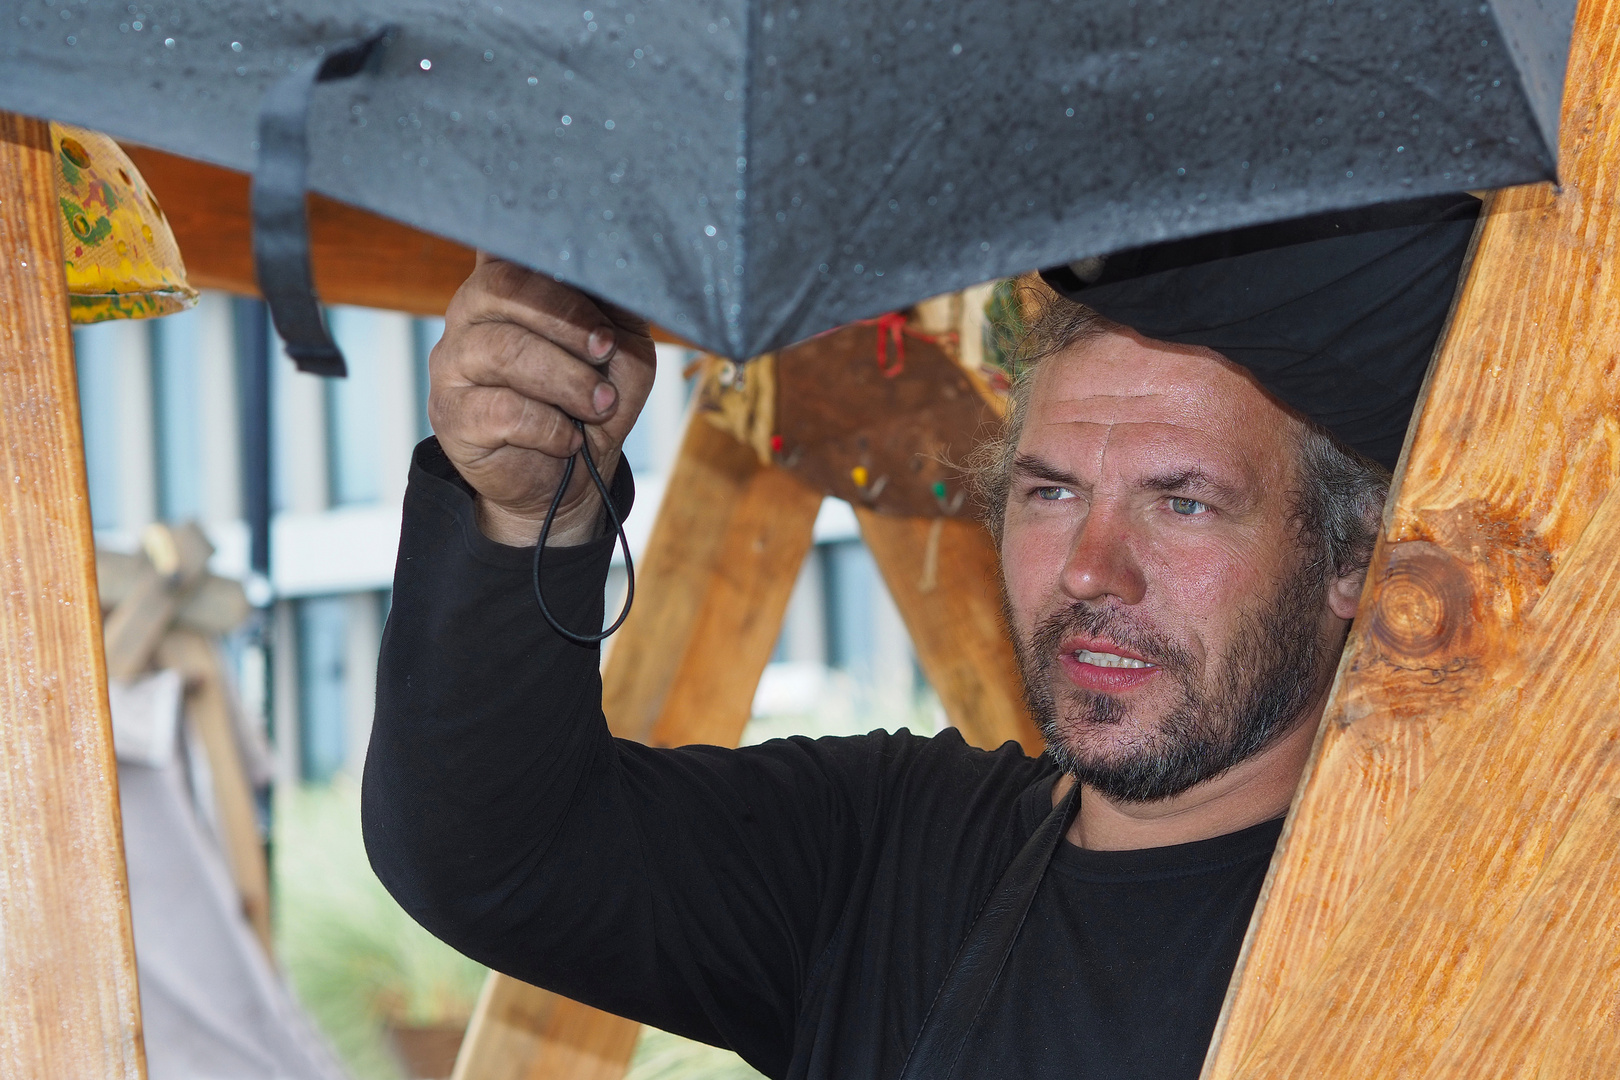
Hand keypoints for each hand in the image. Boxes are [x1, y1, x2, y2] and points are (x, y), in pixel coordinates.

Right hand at [429, 253, 656, 546]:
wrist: (570, 479)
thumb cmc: (591, 401)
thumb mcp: (622, 350)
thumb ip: (616, 309)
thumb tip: (618, 273)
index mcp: (511, 282)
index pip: (513, 243)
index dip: (553, 257)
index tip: (597, 292)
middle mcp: (471, 311)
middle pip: (505, 286)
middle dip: (568, 320)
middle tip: (606, 352)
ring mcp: (454, 361)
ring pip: (504, 349)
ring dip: (566, 380)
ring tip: (598, 406)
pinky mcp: (451, 415)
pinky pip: (502, 410)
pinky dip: (549, 428)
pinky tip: (568, 439)